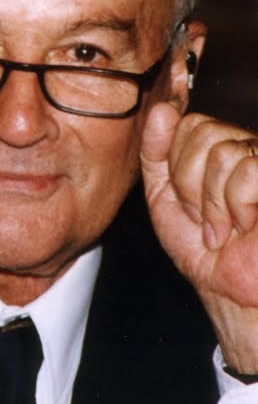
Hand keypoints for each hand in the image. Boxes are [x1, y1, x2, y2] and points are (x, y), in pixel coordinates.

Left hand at [140, 103, 257, 372]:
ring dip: (214, 204)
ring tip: (224, 228)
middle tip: (205, 218)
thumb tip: (160, 110)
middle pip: (203, 132)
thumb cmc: (202, 248)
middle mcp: (246, 148)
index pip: (188, 123)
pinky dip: (237, 207)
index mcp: (218, 148)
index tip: (188, 205)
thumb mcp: (163, 197)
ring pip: (224, 154)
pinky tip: (245, 227)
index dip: (178, 167)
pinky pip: (249, 171)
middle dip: (191, 185)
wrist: (233, 293)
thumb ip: (155, 153)